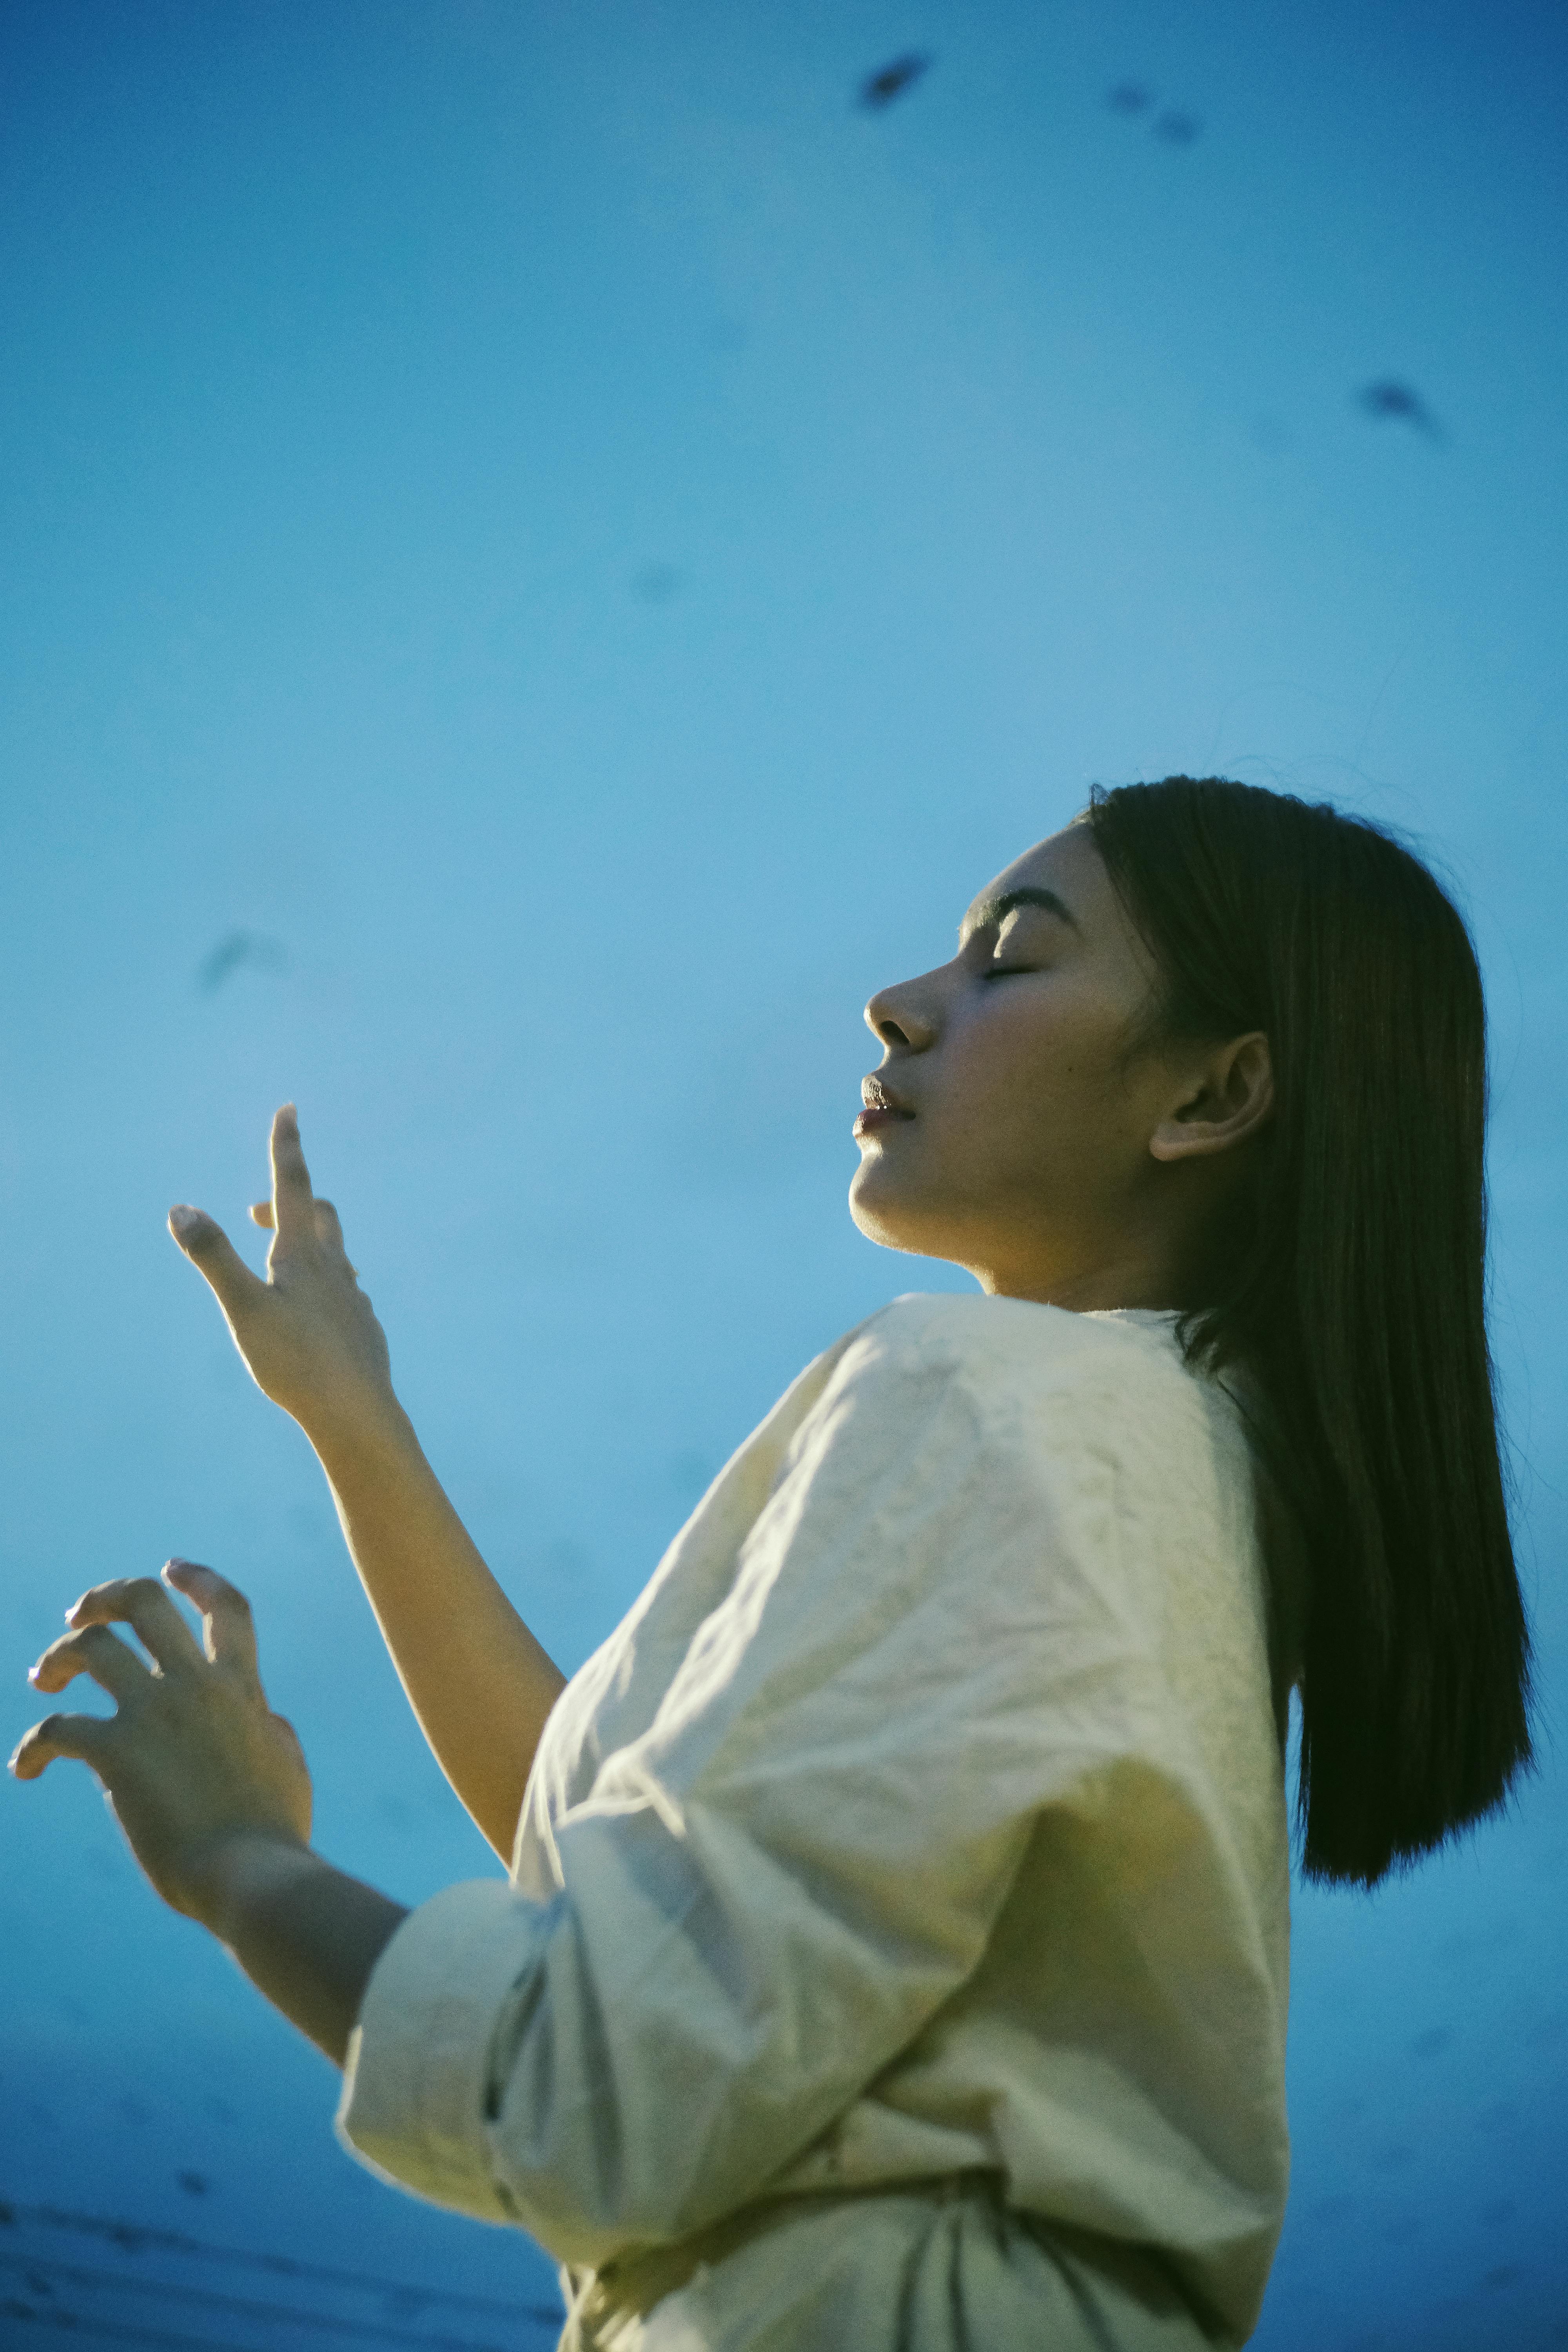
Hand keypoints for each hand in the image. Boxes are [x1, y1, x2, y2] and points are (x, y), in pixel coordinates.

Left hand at [11, 1561, 312, 1930]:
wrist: (250, 1874)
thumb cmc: (274, 1835)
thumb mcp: (289, 1765)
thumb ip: (274, 1730)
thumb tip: (268, 1718)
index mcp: (241, 1688)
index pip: (225, 1607)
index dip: (196, 1578)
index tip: (170, 1568)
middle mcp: (196, 1686)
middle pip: (144, 1603)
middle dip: (104, 1599)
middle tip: (82, 1617)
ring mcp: (155, 1715)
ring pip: (92, 1648)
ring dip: (59, 1657)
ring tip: (44, 1679)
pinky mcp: (117, 1753)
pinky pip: (56, 1728)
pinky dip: (32, 1746)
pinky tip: (26, 1769)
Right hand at [169, 1105, 395, 1440]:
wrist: (357, 1411)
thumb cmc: (296, 1363)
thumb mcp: (243, 1308)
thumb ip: (213, 1258)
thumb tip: (180, 1208)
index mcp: (302, 1255)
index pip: (293, 1186)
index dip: (287, 1146)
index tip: (289, 1109)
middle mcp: (334, 1269)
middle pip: (319, 1215)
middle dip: (289, 1200)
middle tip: (258, 1211)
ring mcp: (353, 1299)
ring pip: (337, 1254)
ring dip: (309, 1243)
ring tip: (284, 1260)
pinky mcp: (363, 1329)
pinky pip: (347, 1293)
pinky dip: (327, 1285)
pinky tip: (319, 1311)